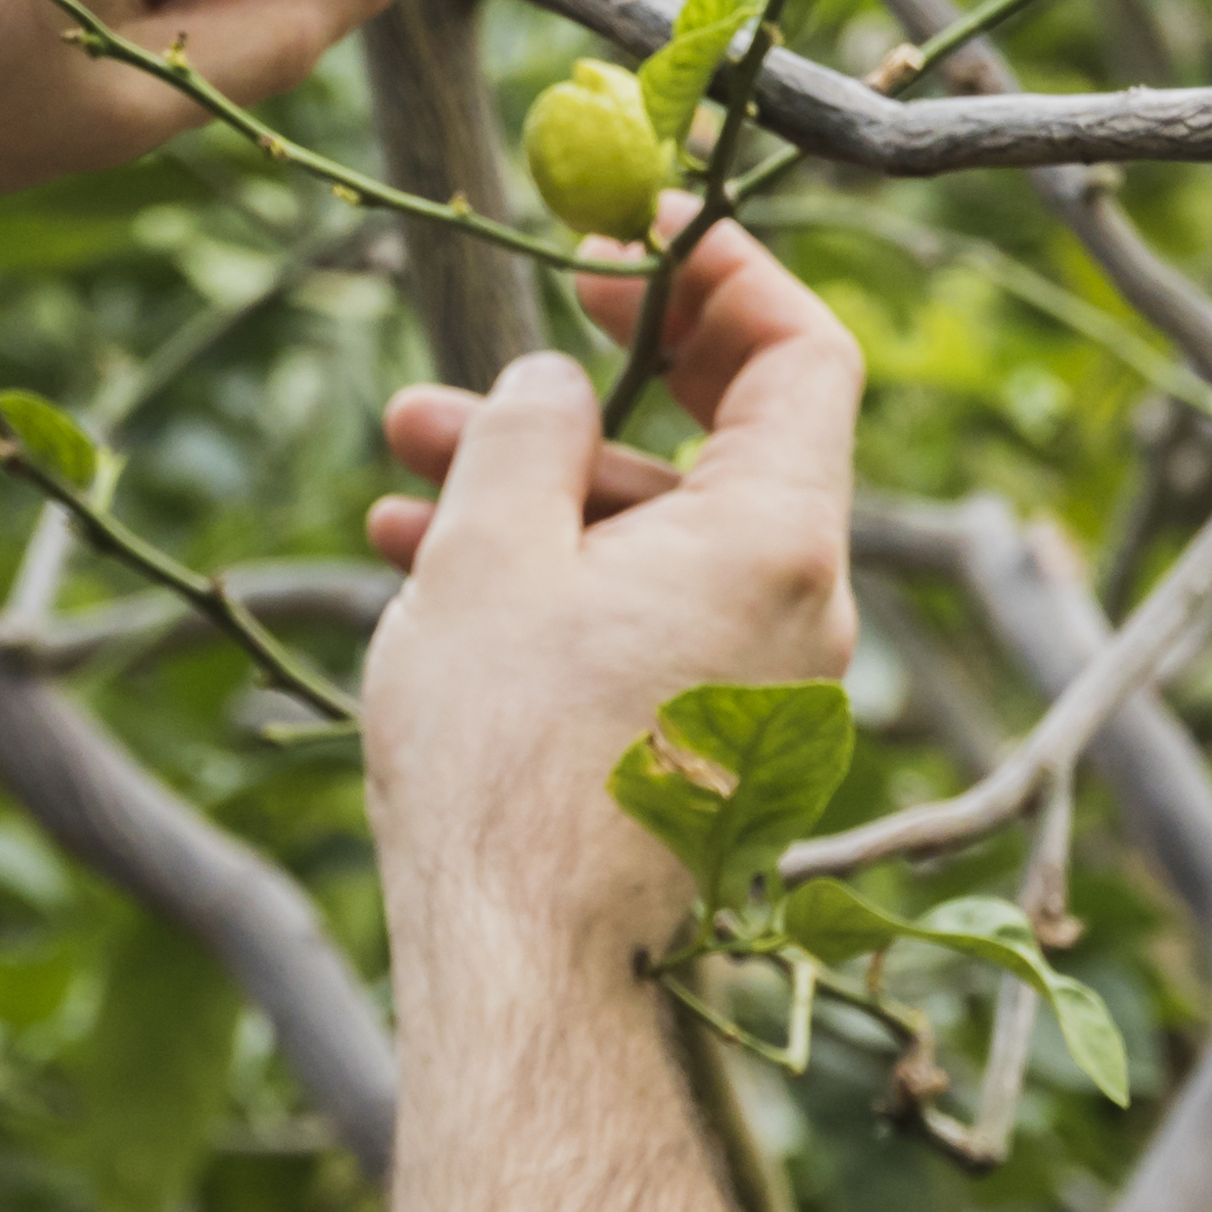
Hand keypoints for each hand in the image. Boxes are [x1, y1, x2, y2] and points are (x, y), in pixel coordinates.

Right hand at [359, 219, 862, 984]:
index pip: (805, 353)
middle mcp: (804, 611)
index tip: (628, 239)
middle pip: (729, 443)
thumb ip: (527, 431)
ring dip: (545, 483)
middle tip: (511, 336)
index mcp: (784, 541)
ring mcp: (763, 688)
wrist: (531, 972)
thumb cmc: (507, 764)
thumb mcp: (489, 551)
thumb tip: (550, 382)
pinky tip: (427, 563)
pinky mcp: (712, 749)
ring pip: (664, 537)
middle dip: (599, 379)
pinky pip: (650, 619)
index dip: (722, 274)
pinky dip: (562, 575)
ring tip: (406, 454)